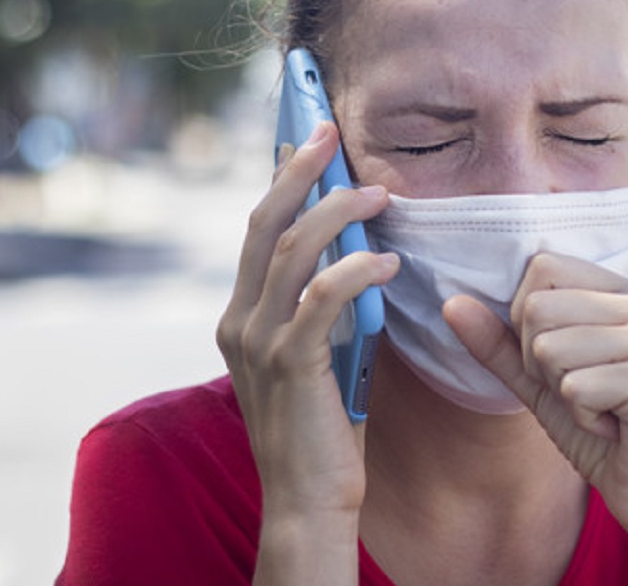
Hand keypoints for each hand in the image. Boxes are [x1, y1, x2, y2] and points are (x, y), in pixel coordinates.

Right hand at [217, 122, 398, 526]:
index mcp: (242, 315)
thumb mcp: (317, 351)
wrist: (309, 498)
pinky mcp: (290, 364)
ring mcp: (259, 342)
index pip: (258, 231)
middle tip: (328, 128)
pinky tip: (388, 260)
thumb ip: (323, 304)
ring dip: (338, 212)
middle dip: (298, 170)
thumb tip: (358, 248)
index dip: (279, 179)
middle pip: (265, 223)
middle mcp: (240, 321)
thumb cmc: (324, 423)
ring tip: (378, 193)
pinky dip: (356, 270)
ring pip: (294, 250)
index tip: (302, 137)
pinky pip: (322, 297)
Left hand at [443, 252, 627, 540]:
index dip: (529, 321)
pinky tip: (614, 426)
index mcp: (627, 291)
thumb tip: (451, 304)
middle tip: (584, 392)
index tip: (567, 362)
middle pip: (538, 307)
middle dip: (540, 362)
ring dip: (561, 392)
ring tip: (601, 408)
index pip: (542, 268)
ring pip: (549, 346)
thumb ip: (499, 341)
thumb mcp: (541, 380)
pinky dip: (582, 417)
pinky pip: (573, 386)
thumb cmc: (601, 432)